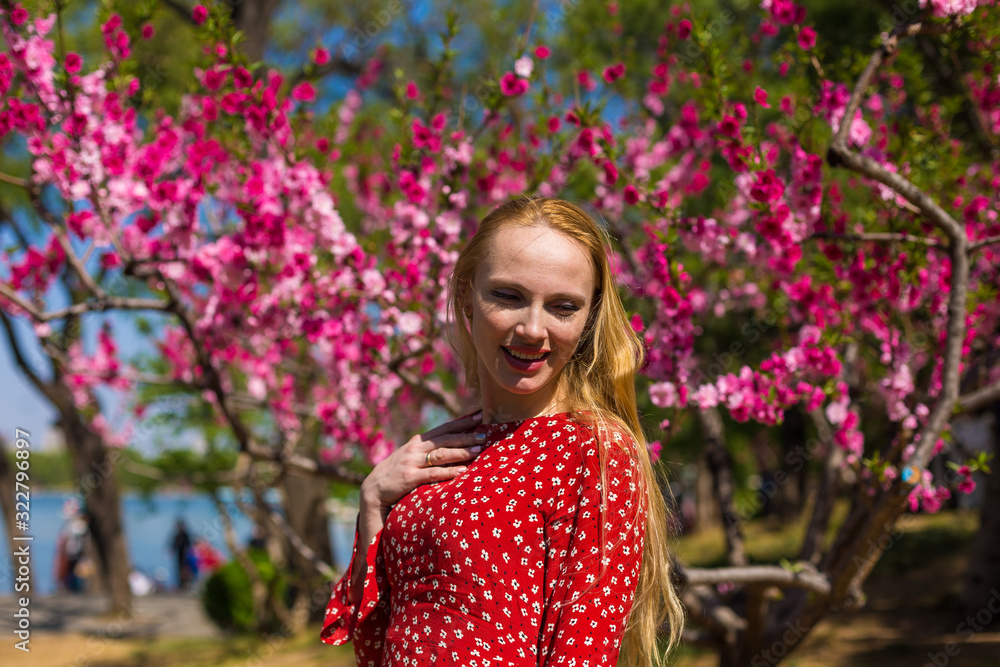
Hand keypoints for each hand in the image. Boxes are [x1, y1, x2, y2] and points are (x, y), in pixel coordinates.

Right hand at [360, 411, 485, 514]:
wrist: (373, 488)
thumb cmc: (397, 471)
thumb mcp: (410, 454)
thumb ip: (428, 448)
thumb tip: (453, 442)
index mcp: (418, 441)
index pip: (444, 428)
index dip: (462, 421)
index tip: (480, 415)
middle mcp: (416, 448)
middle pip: (446, 439)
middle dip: (466, 435)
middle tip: (485, 434)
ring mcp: (412, 462)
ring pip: (441, 454)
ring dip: (461, 452)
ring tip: (478, 450)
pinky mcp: (410, 478)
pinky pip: (433, 473)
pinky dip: (449, 472)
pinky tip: (462, 472)